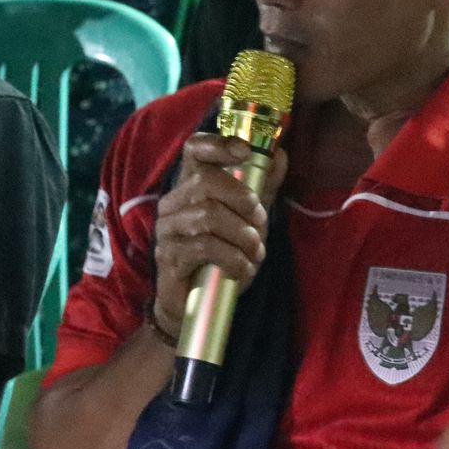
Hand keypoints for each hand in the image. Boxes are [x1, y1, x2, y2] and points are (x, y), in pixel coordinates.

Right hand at [151, 135, 288, 338]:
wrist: (194, 304)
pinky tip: (243, 269)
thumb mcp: (247, 219)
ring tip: (254, 252)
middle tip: (260, 220)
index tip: (246, 151)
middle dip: (242, 200)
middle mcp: (173, 203)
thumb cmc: (220, 257)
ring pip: (208, 216)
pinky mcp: (169, 256)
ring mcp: (168, 229)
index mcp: (190, 186)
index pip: (195, 149)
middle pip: (205, 182)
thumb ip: (261, 188)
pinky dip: (233, 259)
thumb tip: (280, 155)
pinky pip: (205, 247)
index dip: (219, 143)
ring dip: (242, 235)